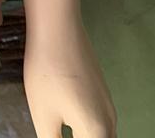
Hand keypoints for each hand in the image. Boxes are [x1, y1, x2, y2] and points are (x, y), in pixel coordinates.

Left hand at [23, 13, 116, 137]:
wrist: (57, 28)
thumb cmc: (47, 72)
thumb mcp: (44, 117)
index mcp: (98, 132)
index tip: (53, 136)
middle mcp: (110, 121)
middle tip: (54, 134)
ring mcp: (107, 105)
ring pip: (101, 135)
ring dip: (83, 137)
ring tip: (61, 131)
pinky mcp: (100, 92)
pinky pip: (98, 123)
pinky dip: (85, 130)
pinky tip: (67, 127)